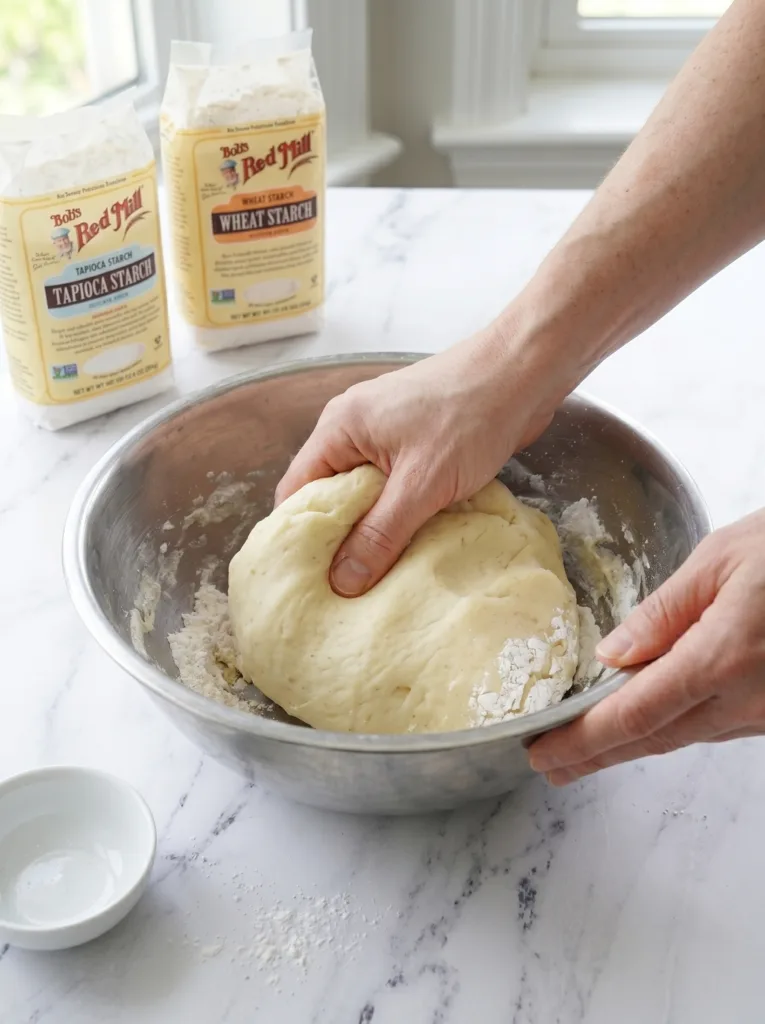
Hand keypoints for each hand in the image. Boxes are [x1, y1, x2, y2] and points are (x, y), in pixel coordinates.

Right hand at [275, 324, 564, 595]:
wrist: (525, 373)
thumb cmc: (471, 416)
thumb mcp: (421, 484)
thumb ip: (380, 534)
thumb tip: (342, 582)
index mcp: (339, 428)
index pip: (297, 490)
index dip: (299, 536)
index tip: (307, 581)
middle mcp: (354, 429)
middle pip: (328, 494)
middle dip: (337, 539)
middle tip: (344, 589)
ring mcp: (385, 434)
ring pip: (364, 494)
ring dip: (373, 529)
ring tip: (375, 576)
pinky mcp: (415, 444)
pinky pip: (393, 488)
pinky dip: (398, 514)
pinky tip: (409, 544)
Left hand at [528, 510, 764, 784]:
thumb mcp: (722, 560)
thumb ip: (664, 612)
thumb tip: (612, 655)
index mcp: (720, 660)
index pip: (633, 715)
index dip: (583, 741)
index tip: (542, 754)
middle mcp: (744, 700)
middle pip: (653, 738)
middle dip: (596, 755)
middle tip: (550, 767)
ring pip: (685, 735)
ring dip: (631, 743)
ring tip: (585, 747)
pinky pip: (716, 724)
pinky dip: (672, 725)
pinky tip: (648, 720)